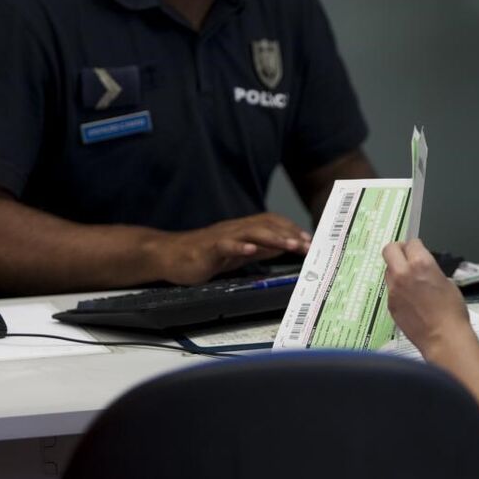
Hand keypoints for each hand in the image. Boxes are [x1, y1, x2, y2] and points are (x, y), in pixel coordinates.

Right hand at [150, 213, 311, 284]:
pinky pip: (225, 245)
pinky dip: (239, 246)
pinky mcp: (207, 248)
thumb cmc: (204, 255)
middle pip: (266, 225)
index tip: (310, 241)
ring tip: (290, 246)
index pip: (272, 223)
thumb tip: (283, 248)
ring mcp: (221, 237)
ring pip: (251, 232)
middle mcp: (235, 229)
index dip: (291, 229)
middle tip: (307, 245)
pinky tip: (250, 250)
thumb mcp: (239, 253)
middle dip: (289, 234)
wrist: (169, 256)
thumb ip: (260, 250)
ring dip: (273, 238)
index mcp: (243, 229)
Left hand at [382, 239, 471, 357]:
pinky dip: (398, 289)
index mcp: (421, 264)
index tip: (417, 250)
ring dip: (396, 270)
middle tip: (405, 256)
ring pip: (388, 270)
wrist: (443, 337)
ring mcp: (394, 289)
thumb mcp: (446, 282)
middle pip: (389, 250)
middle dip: (398, 250)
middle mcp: (403, 273)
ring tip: (410, 281)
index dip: (415, 246)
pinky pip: (391, 289)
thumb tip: (422, 268)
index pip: (411, 243)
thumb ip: (430, 270)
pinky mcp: (390, 304)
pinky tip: (410, 299)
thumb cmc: (451, 312)